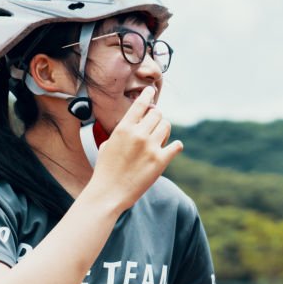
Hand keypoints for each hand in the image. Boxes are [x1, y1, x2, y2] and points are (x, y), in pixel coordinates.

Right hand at [89, 86, 183, 211]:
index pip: (139, 105)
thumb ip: (121, 132)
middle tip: (154, 125)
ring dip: (164, 131)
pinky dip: (175, 146)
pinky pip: (177, 145)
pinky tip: (172, 147)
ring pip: (166, 126)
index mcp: (123, 128)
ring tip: (158, 139)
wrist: (109, 192)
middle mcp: (138, 134)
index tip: (151, 90)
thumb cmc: (105, 170)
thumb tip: (132, 125)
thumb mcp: (108, 144)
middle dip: (156, 118)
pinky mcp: (161, 161)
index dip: (147, 96)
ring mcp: (151, 147)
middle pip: (157, 114)